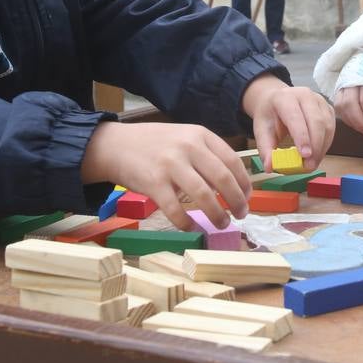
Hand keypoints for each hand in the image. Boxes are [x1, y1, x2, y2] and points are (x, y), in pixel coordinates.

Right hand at [80, 121, 250, 230]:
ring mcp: (170, 164)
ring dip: (217, 214)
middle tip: (241, 214)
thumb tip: (233, 183)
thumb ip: (206, 154)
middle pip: (223, 178)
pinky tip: (192, 228)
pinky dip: (188, 223)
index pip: (232, 160)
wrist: (115, 144)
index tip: (248, 197)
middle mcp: (188, 147)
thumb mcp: (184, 137)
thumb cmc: (154, 144)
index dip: (244, 182)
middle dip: (237, 201)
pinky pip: (177, 209)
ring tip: (222, 224)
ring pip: (204, 195)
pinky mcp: (154, 183)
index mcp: (200, 134)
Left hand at [241, 74, 334, 170]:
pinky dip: (326, 144)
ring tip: (312, 163)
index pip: (295, 117)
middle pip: (316, 121)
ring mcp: (318, 100)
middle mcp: (304, 95)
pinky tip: (318, 154)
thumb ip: (265, 149)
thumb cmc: (270, 116)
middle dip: (315, 146)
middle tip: (309, 166)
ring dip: (322, 147)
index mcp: (284, 98)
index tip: (305, 155)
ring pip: (327, 125)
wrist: (276, 101)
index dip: (302, 136)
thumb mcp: (261, 130)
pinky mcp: (327, 108)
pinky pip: (331, 127)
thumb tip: (270, 167)